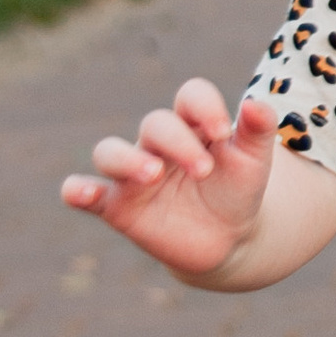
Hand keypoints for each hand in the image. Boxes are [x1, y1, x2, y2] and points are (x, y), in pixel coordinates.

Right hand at [63, 79, 278, 282]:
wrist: (228, 240)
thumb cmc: (238, 191)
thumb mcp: (254, 162)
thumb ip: (258, 132)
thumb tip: (257, 105)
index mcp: (194, 124)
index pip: (191, 96)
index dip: (204, 106)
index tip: (223, 132)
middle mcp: (159, 144)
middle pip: (156, 124)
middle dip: (180, 143)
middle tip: (204, 171)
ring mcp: (134, 174)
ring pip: (110, 151)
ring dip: (127, 159)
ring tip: (152, 174)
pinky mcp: (118, 206)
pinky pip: (87, 193)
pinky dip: (78, 190)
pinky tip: (79, 191)